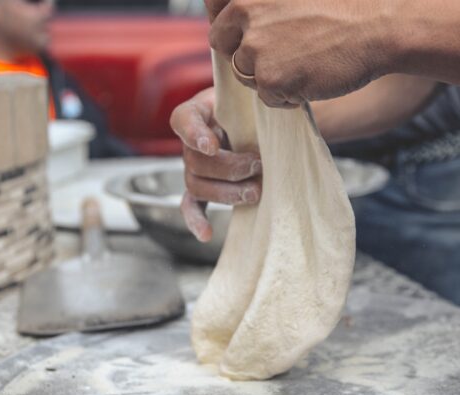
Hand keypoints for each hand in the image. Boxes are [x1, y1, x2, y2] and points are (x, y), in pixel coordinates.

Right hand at [170, 87, 262, 241]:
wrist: (260, 124)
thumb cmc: (255, 106)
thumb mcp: (253, 96)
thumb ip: (255, 99)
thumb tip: (275, 101)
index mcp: (198, 112)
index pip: (184, 120)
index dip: (195, 134)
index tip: (212, 145)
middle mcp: (191, 142)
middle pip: (195, 161)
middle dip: (229, 168)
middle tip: (258, 165)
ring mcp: (193, 167)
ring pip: (197, 186)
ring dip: (226, 193)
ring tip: (255, 192)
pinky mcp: (202, 188)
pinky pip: (191, 206)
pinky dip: (197, 220)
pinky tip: (206, 234)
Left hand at [206, 0, 397, 106]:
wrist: (378, 26)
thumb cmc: (344, 4)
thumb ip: (262, 4)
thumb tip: (242, 22)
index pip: (213, 8)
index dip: (230, 24)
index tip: (247, 30)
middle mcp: (243, 11)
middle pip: (222, 43)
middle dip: (243, 51)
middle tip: (278, 52)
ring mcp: (255, 46)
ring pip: (243, 72)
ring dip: (267, 75)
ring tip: (303, 63)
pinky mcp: (269, 77)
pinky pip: (266, 96)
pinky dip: (286, 95)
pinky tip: (310, 78)